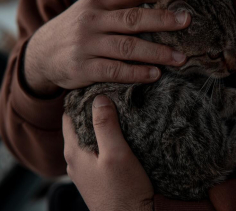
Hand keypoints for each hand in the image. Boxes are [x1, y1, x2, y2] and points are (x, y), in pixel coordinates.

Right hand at [25, 0, 189, 95]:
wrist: (42, 54)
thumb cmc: (79, 30)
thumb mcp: (93, 11)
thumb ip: (120, 6)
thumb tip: (159, 2)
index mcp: (98, 2)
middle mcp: (92, 20)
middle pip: (133, 19)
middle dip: (163, 20)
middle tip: (186, 21)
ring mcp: (87, 45)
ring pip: (127, 47)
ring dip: (157, 53)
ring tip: (180, 58)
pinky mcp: (83, 68)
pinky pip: (115, 71)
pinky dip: (137, 73)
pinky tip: (155, 75)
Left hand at [63, 95, 153, 210]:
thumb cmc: (124, 190)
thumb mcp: (116, 153)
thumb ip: (106, 125)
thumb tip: (99, 98)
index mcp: (74, 150)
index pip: (69, 115)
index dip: (81, 99)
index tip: (97, 87)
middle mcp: (74, 159)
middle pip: (78, 126)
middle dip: (92, 110)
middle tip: (111, 95)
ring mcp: (84, 169)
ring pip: (87, 138)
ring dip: (99, 125)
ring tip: (117, 112)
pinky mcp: (96, 176)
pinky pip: (95, 151)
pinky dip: (103, 139)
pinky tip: (119, 137)